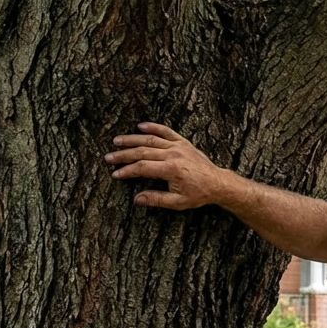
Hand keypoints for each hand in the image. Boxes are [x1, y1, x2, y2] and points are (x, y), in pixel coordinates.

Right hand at [106, 123, 227, 208]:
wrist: (217, 183)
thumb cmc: (199, 194)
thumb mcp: (178, 202)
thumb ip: (156, 199)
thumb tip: (136, 199)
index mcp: (171, 169)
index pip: (142, 168)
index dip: (127, 171)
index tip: (115, 174)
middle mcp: (173, 154)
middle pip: (142, 151)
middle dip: (123, 155)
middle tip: (108, 157)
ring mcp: (178, 146)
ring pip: (151, 139)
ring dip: (132, 139)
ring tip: (117, 141)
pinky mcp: (183, 142)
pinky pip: (166, 131)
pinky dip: (153, 127)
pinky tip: (141, 125)